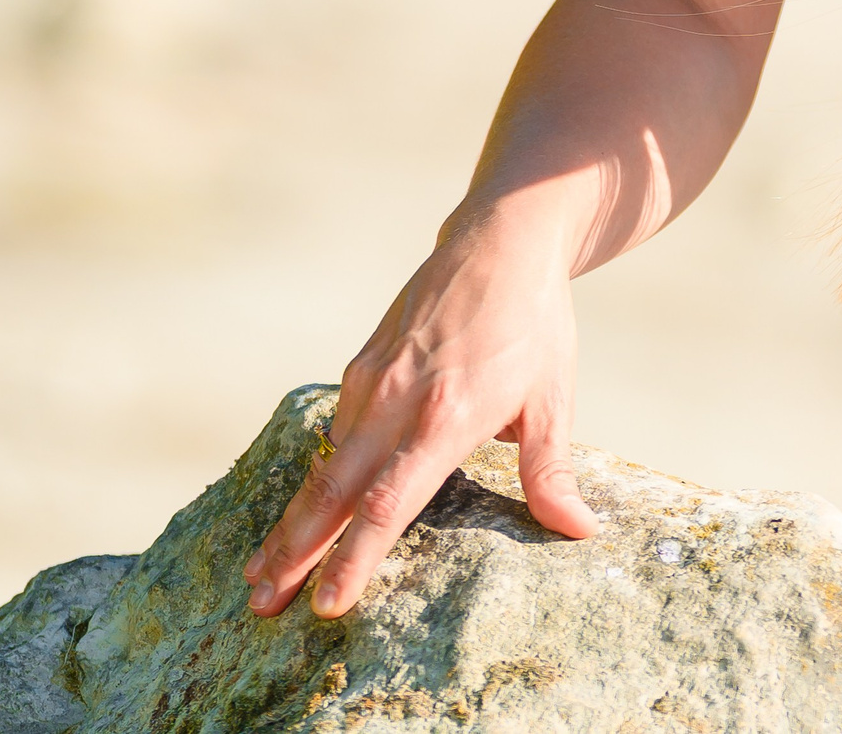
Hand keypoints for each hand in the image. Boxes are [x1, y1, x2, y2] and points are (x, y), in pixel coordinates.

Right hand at [244, 216, 599, 617]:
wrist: (504, 236)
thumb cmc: (535, 321)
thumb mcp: (554, 397)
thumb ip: (552, 472)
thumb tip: (581, 532)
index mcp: (446, 416)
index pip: (388, 503)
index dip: (354, 557)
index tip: (325, 604)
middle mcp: (398, 400)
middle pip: (334, 491)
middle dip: (293, 552)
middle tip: (260, 605)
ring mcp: (374, 377)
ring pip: (324, 463)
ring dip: (292, 520)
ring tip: (260, 573)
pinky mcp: (364, 361)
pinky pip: (335, 429)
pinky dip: (313, 475)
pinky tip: (302, 509)